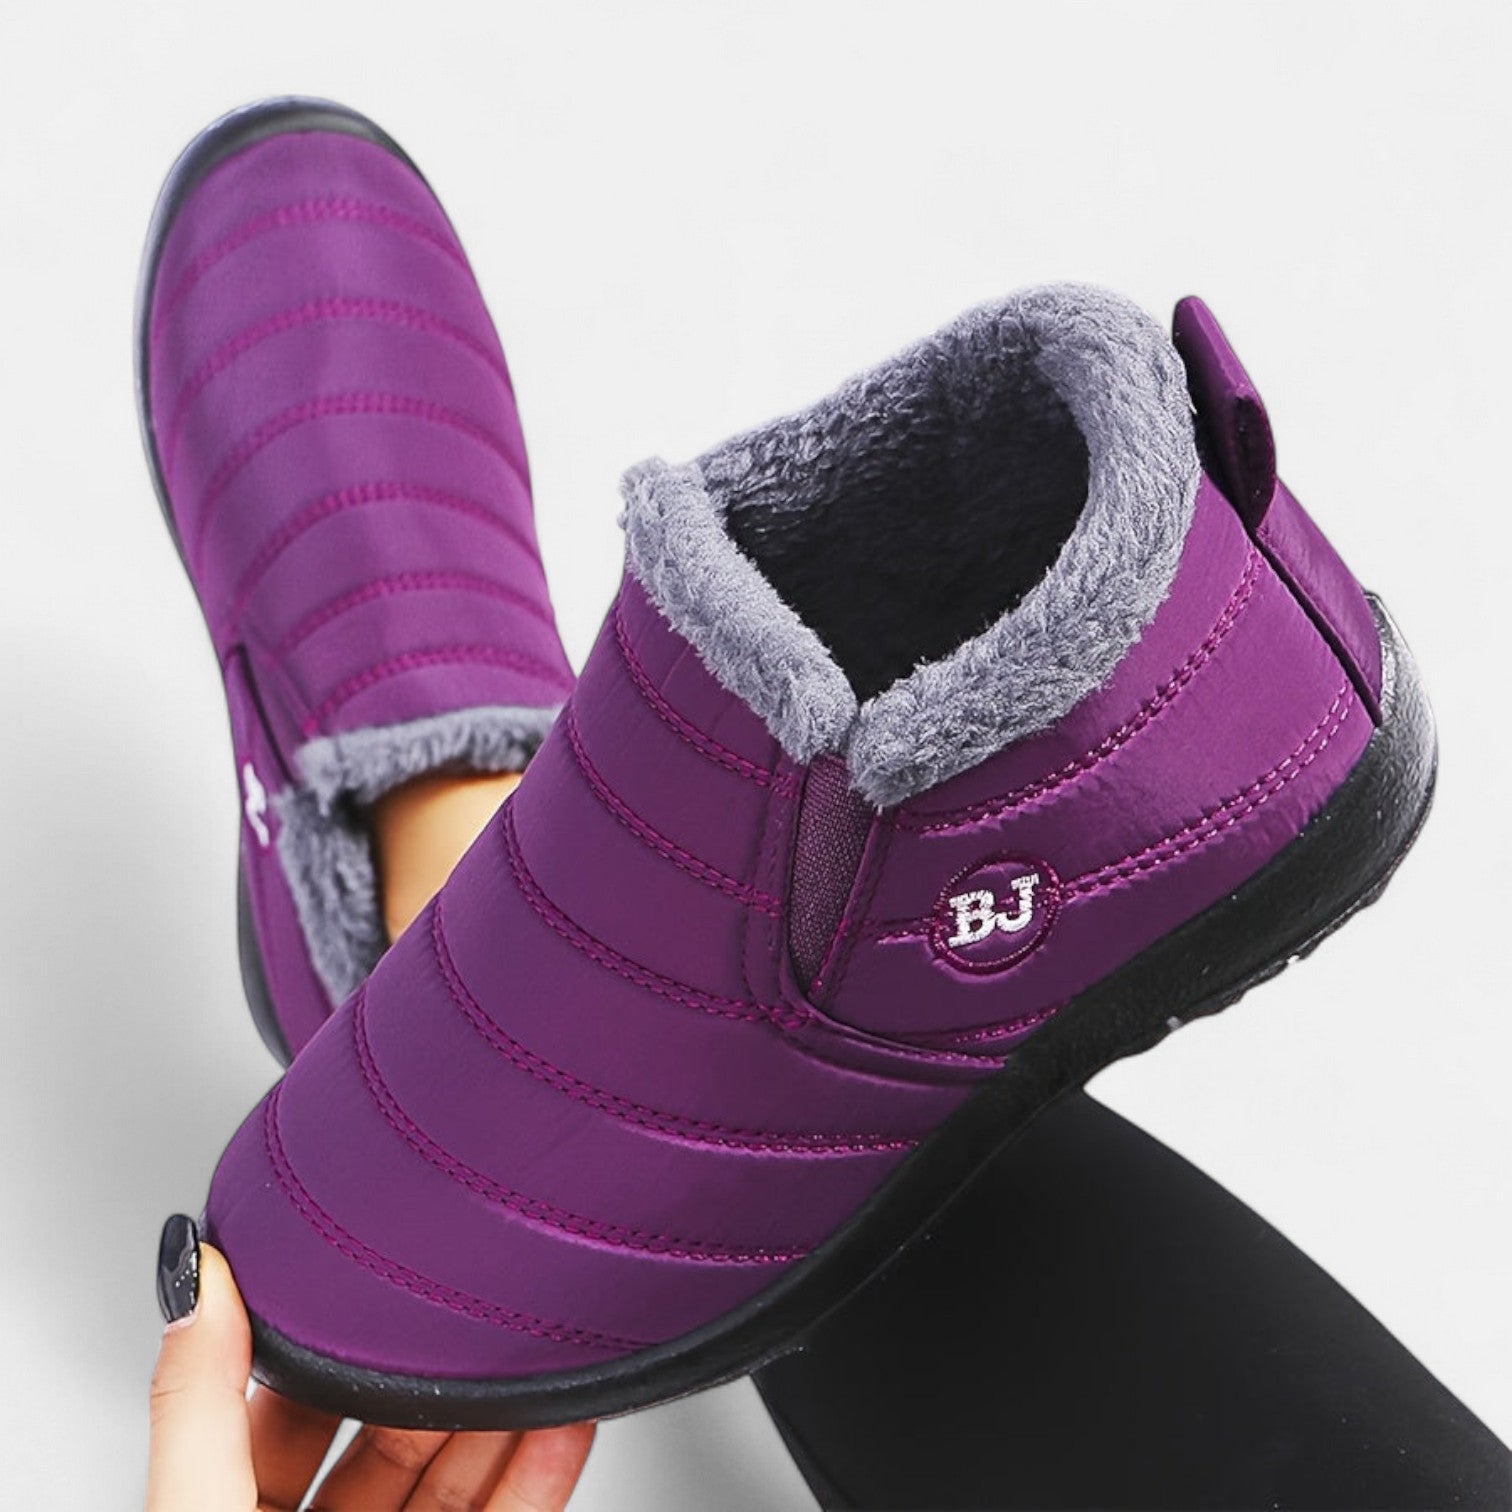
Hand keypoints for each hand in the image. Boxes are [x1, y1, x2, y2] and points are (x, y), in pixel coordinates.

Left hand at [147, 1217, 593, 1510]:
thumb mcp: (200, 1511)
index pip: (291, 1405)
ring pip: (460, 1473)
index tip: (381, 1271)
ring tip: (542, 1345)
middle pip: (389, 1435)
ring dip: (507, 1413)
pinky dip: (545, 1472)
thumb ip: (198, 1407)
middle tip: (484, 1299)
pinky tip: (565, 1423)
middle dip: (440, 1369)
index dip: (338, 1338)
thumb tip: (197, 1281)